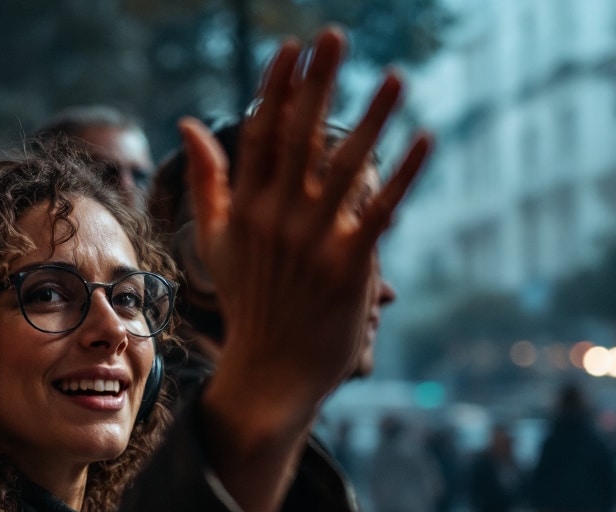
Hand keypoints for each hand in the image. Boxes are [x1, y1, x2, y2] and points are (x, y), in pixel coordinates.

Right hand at [184, 27, 430, 431]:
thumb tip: (190, 122)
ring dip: (373, 117)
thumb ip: (206, 181)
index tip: (293, 47)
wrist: (270, 373)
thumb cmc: (248, 303)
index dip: (278, 86)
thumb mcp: (217, 241)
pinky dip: (404, 173)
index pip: (262, 133)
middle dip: (320, 82)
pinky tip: (426, 140)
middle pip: (301, 135)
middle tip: (337, 35)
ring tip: (396, 77)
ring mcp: (313, 241)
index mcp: (246, 208)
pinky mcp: (349, 265)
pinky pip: (382, 208)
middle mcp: (277, 217)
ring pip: (346, 165)